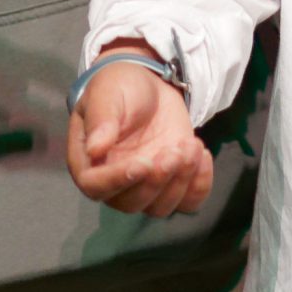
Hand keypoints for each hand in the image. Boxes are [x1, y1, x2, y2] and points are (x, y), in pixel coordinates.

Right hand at [66, 49, 213, 217]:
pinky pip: (188, 202)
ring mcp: (145, 186)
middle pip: (132, 202)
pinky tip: (201, 154)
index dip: (118, 181)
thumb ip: (100, 120)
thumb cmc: (120, 87)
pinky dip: (200, 185)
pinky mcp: (172, 183)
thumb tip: (94, 149)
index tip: (142, 163)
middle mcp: (115, 183)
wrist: (150, 84)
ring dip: (180, 181)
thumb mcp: (107, 93)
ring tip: (191, 145)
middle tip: (174, 150)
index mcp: (89, 163)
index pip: (96, 186)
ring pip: (161, 207)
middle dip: (157, 180)